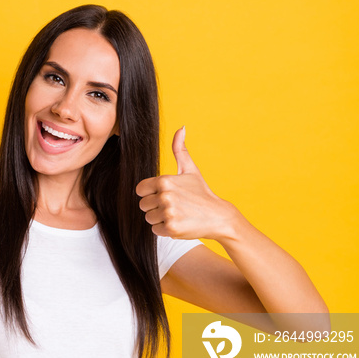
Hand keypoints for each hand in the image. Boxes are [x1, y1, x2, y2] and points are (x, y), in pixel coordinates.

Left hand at [135, 126, 238, 240]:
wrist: (218, 216)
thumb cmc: (201, 192)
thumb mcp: (190, 170)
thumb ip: (180, 149)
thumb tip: (181, 127)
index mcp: (165, 180)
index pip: (140, 190)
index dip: (150, 193)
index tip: (164, 195)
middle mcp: (165, 195)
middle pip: (143, 205)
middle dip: (155, 207)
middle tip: (174, 206)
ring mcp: (168, 212)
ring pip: (149, 218)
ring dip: (160, 218)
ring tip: (177, 214)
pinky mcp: (171, 227)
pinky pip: (155, 230)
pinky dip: (165, 229)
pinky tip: (179, 223)